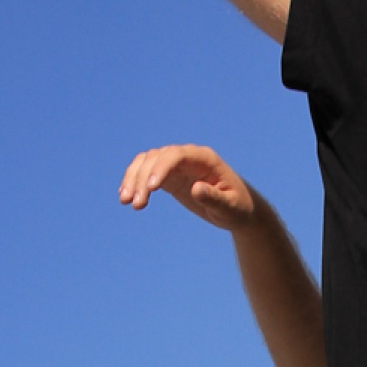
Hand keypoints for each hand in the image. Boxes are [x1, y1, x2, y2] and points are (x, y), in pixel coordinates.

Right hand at [119, 145, 255, 232]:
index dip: (161, 167)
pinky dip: (134, 182)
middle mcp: (189, 157)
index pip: (177, 155)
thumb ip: (214, 198)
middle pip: (158, 157)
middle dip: (143, 178)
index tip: (152, 188)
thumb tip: (196, 189)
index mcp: (206, 159)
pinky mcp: (170, 176)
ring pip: (147, 162)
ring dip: (133, 179)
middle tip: (136, 204)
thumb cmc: (238, 208)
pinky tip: (126, 197)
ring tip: (126, 202)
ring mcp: (177, 165)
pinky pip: (147, 172)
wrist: (239, 211)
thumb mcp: (230, 207)